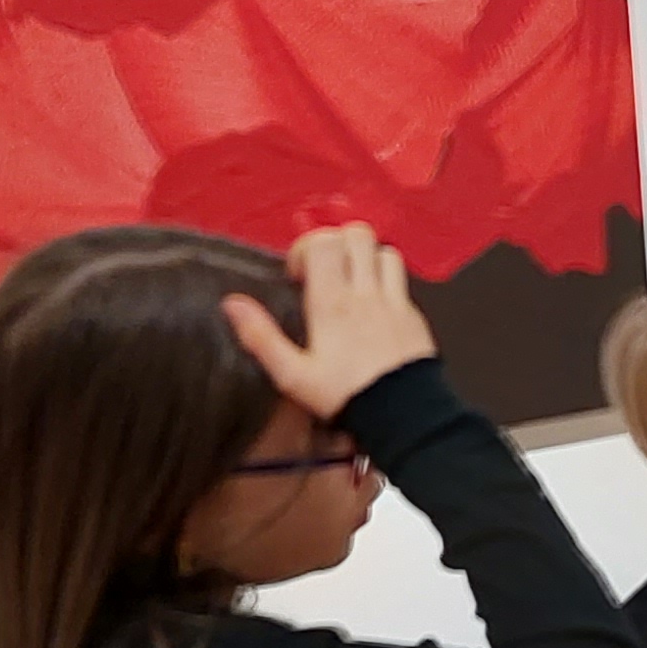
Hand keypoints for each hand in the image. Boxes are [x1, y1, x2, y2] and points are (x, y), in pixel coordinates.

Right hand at [222, 226, 437, 418]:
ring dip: (365, 258)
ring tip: (348, 281)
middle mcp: (366, 294)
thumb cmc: (347, 395)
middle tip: (323, 269)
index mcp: (332, 303)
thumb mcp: (292, 374)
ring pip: (384, 251)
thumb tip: (233, 305)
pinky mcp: (413, 314)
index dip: (305, 247)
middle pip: (357, 234)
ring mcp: (394, 301)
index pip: (323, 242)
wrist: (403, 413)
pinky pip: (402, 279)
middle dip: (336, 242)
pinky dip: (386, 279)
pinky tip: (372, 304)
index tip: (297, 274)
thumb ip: (260, 336)